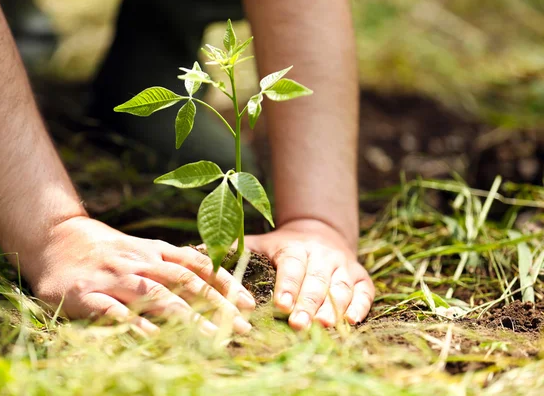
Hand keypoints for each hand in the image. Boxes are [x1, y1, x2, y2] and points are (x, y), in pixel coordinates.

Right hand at [24, 217, 255, 334]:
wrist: (56, 239)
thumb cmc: (108, 250)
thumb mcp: (143, 249)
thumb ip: (172, 262)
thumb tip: (213, 279)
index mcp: (154, 251)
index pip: (198, 264)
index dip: (226, 283)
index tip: (249, 302)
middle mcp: (139, 262)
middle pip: (184, 281)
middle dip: (217, 304)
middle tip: (242, 327)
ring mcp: (114, 278)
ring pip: (156, 295)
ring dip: (188, 316)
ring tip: (213, 337)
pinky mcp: (87, 295)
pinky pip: (114, 311)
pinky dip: (136, 324)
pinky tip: (156, 338)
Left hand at [245, 219, 373, 329]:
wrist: (319, 232)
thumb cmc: (281, 246)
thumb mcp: (259, 242)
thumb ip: (233, 249)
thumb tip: (193, 252)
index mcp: (294, 246)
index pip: (292, 265)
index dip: (287, 285)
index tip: (280, 305)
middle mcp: (322, 254)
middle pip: (317, 280)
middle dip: (308, 304)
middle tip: (299, 325)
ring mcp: (344, 265)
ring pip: (341, 287)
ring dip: (333, 308)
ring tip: (323, 326)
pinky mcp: (360, 276)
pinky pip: (365, 291)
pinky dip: (360, 306)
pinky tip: (351, 320)